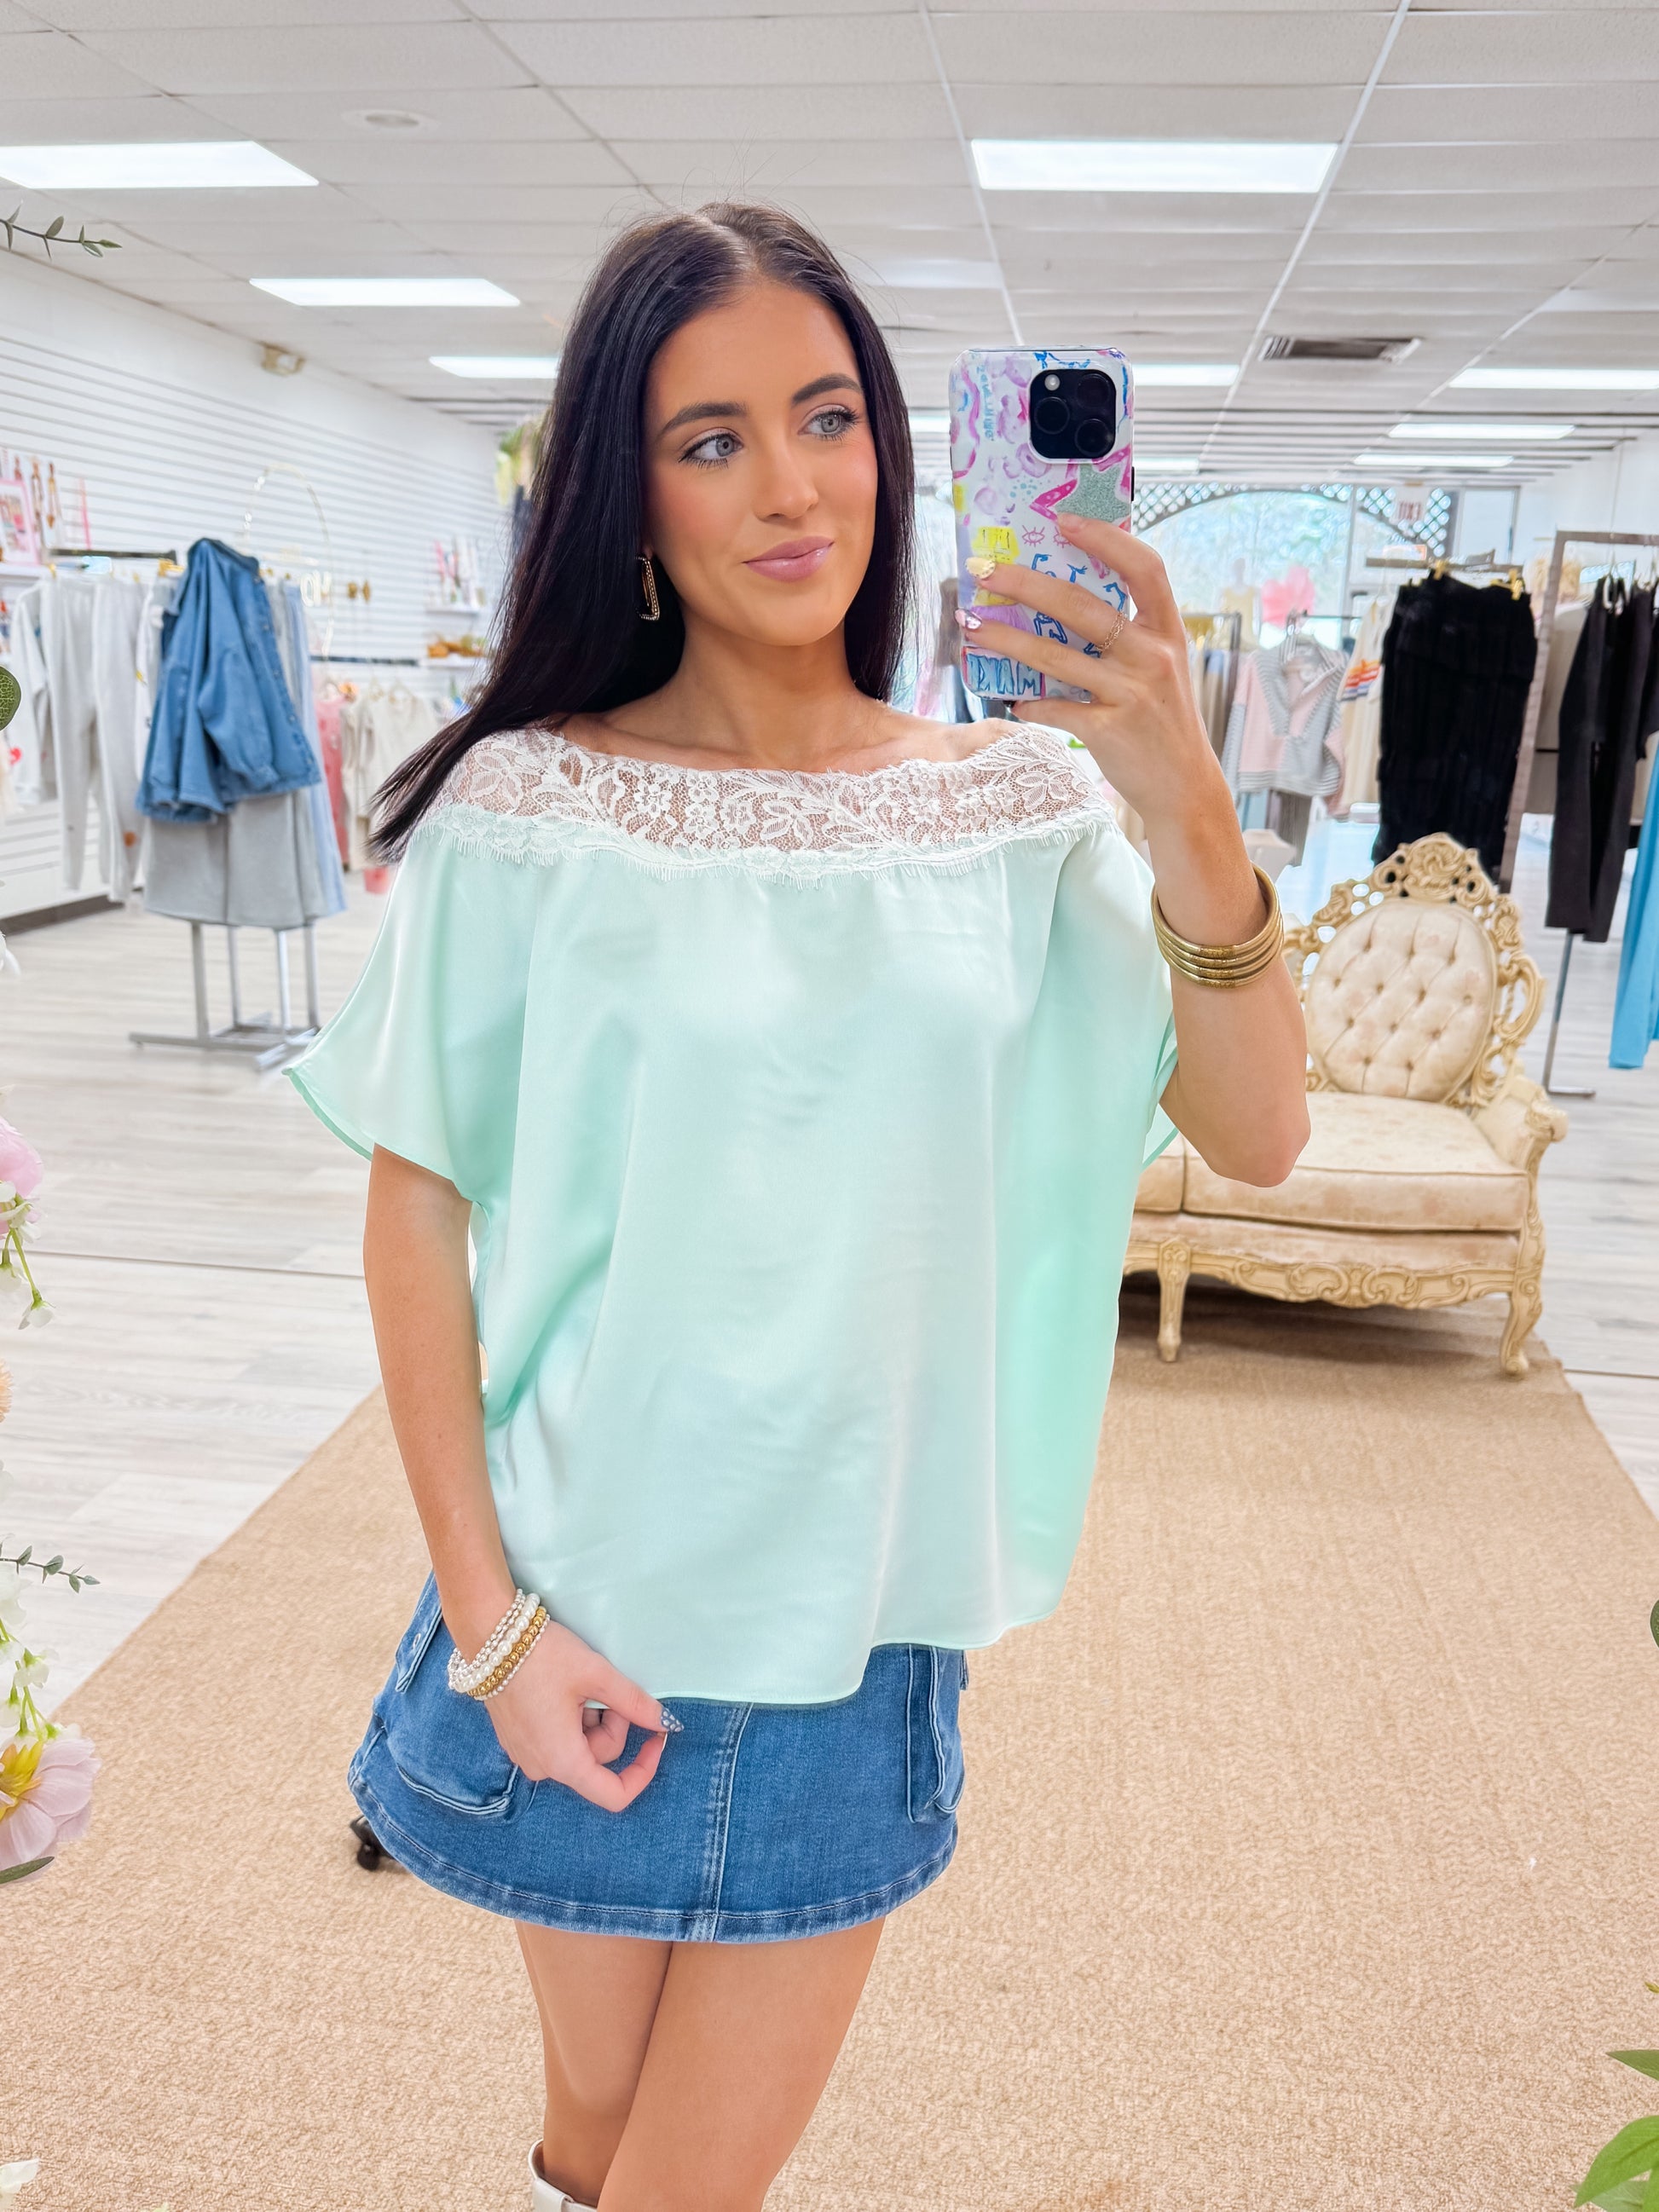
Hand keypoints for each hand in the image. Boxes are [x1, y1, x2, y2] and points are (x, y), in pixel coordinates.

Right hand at [483, 1615, 669, 1812]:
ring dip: (593, 1717)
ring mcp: (526, 1754)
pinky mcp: (518, 1739)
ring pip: (580, 1746)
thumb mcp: (597, 1675)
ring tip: (581, 1683)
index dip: (643, 1771)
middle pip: (598, 1758)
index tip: (656, 1737)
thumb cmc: (544, 1656)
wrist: (490, 1635)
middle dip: (614, 1723)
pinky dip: (573, 1717)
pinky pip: (559, 1738)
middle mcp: (542, 1767)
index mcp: (563, 1760)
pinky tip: (564, 1689)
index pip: (614, 1795)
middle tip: (608, 1686)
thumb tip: (667, 1722)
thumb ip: (635, 1703)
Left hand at [962, 517, 1228, 843]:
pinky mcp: (1109, 731)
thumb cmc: (1162, 720)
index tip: (1062, 521)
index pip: (1144, 567)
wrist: (1184, 786)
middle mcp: (1153, 655)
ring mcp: (1131, 693)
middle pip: (1081, 605)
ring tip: (972, 626)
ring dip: (1006, 639)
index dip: (1105, 538)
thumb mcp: (1160, 666)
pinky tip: (1012, 699)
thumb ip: (1126, 634)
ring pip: (1056, 655)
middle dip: (1024, 583)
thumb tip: (1061, 599)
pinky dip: (1029, 703)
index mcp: (1168, 629)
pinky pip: (1055, 708)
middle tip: (984, 572)